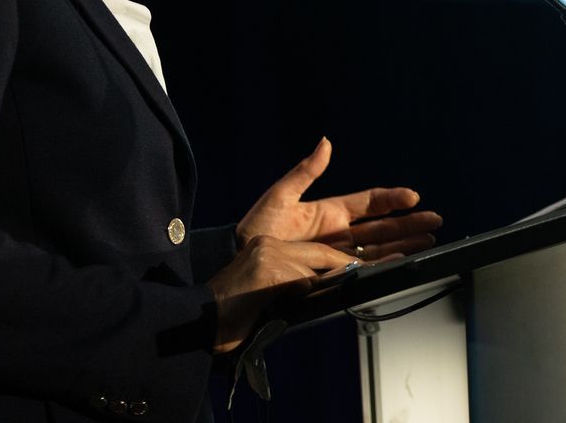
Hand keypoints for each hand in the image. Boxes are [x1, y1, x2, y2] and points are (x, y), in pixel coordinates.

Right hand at [206, 235, 354, 352]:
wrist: (198, 321)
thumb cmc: (230, 315)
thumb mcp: (266, 294)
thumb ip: (291, 285)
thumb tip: (323, 290)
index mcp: (265, 248)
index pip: (310, 252)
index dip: (336, 262)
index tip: (357, 270)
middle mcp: (266, 245)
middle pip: (318, 253)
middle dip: (345, 266)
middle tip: (367, 273)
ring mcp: (266, 255)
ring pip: (312, 269)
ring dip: (327, 286)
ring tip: (339, 294)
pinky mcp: (267, 270)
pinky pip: (301, 282)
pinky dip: (310, 294)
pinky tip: (306, 305)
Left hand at [236, 137, 440, 261]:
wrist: (240, 259)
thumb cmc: (256, 227)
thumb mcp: (280, 195)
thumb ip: (306, 172)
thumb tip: (325, 142)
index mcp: (328, 211)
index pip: (368, 202)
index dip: (391, 199)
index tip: (413, 197)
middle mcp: (338, 231)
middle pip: (382, 226)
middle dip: (408, 224)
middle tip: (435, 221)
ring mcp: (337, 252)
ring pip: (379, 247)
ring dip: (405, 244)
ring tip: (430, 240)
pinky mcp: (332, 272)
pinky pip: (364, 268)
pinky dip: (385, 265)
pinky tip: (404, 261)